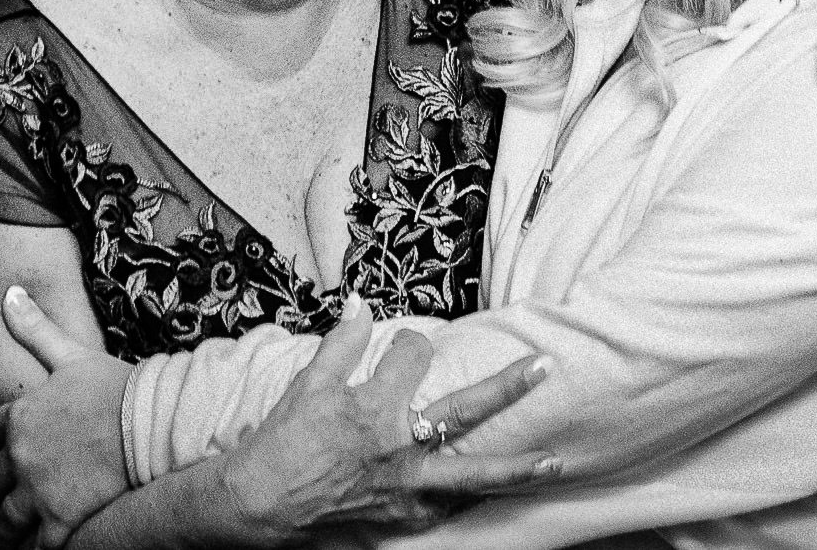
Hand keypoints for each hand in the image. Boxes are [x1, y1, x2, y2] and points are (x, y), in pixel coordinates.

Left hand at [0, 285, 131, 548]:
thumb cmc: (117, 387)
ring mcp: (39, 491)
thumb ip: (37, 329)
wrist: (150, 422)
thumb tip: (8, 295)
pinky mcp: (62, 519)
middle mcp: (21, 457)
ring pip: (6, 520)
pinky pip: (37, 543)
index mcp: (22, 417)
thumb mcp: (73, 354)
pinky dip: (30, 549)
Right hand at [220, 301, 559, 543]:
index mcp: (376, 406)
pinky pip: (450, 508)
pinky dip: (475, 499)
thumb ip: (342, 342)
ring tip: (555, 462)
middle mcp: (399, 445)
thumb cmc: (284, 441)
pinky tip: (499, 493)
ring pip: (472, 475)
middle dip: (508, 387)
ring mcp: (405, 485)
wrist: (262, 503)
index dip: (410, 342)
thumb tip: (360, 301)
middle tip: (544, 369)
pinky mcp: (402, 515)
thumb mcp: (308, 383)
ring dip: (515, 469)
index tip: (403, 346)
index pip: (414, 355)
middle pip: (466, 409)